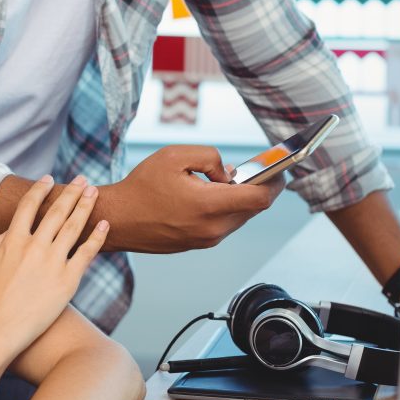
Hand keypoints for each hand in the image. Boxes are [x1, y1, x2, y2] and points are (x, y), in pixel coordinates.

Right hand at [0, 175, 107, 352]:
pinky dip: (97, 237)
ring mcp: (53, 262)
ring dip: (85, 206)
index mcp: (13, 241)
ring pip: (73, 226)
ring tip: (94, 192)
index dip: (39, 190)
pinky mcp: (68, 280)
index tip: (49, 179)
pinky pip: (86, 253)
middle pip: (56, 211)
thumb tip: (8, 233)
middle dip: (71, 192)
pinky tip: (104, 224)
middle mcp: (34, 246)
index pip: (29, 206)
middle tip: (82, 180)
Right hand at [101, 145, 283, 253]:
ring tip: (229, 180)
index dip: (275, 183)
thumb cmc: (142, 186)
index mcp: (209, 206)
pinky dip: (227, 208)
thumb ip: (210, 157)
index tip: (281, 171)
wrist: (118, 219)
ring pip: (239, 217)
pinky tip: (214, 194)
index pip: (259, 198)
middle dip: (259, 188)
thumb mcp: (175, 156)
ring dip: (241, 199)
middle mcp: (212, 228)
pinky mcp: (199, 244)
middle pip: (253, 208)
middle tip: (258, 170)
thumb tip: (228, 173)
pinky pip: (224, 224)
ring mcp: (206, 239)